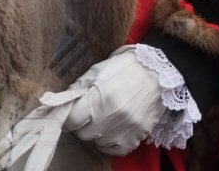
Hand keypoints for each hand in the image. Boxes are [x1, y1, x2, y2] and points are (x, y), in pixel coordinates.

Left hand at [0, 45, 170, 167]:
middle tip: (86, 113)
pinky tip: (111, 129)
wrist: (159, 73)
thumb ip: (77, 88)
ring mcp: (126, 129)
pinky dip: (109, 142)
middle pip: (83, 133)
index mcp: (99, 98)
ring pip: (97, 142)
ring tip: (100, 119)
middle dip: (81, 124)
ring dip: (95, 133)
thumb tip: (59, 101)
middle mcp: (112, 117)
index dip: (69, 115)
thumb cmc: (125, 68)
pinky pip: (115, 150)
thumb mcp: (97, 71)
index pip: (72, 119)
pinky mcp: (137, 137)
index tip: (72, 110)